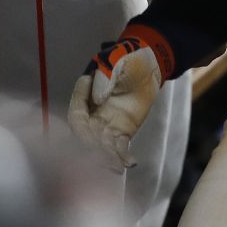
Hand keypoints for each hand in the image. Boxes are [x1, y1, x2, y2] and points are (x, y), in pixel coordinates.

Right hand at [67, 29, 171, 171]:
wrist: (150, 65)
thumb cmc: (129, 59)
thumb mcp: (116, 60)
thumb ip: (106, 77)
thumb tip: (98, 99)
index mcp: (86, 97)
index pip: (77, 112)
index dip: (80, 116)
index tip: (92, 121)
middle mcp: (93, 115)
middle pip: (86, 135)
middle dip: (92, 148)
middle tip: (101, 158)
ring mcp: (106, 126)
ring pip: (101, 145)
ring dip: (107, 157)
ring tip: (116, 167)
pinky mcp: (121, 132)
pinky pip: (119, 147)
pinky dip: (122, 156)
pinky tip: (129, 162)